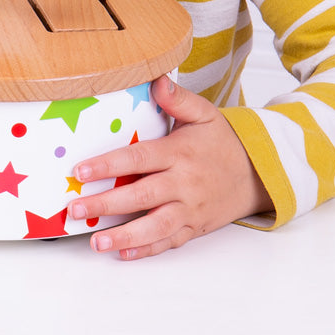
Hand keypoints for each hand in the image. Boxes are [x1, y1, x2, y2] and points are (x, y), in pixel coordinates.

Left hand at [69, 75, 272, 259]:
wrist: (258, 174)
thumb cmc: (223, 143)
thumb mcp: (205, 114)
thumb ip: (179, 99)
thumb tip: (157, 80)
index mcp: (180, 153)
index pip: (139, 159)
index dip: (109, 165)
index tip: (81, 171)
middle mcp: (184, 184)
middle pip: (141, 196)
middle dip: (106, 204)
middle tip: (75, 208)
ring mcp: (190, 209)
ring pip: (155, 227)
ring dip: (124, 236)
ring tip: (96, 242)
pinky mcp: (194, 227)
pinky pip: (170, 242)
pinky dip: (147, 250)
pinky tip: (123, 253)